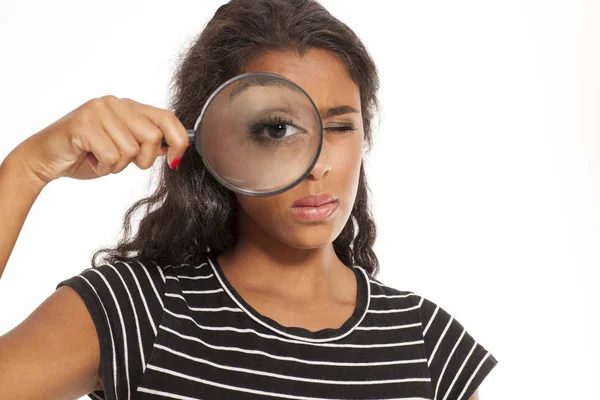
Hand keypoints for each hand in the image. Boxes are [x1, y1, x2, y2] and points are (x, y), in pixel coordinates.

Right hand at [10, 95, 188, 184]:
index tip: (174, 161)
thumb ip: (145, 143)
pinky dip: (104, 167)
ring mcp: (98, 111)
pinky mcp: (83, 124)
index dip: (178, 141)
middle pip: (153, 136)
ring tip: (101, 159)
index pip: (167, 117)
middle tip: (122, 163)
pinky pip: (112, 156)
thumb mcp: (123, 149)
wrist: (44, 159)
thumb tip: (173, 148)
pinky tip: (90, 159)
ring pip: (131, 149)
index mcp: (128, 106)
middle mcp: (115, 103)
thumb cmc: (86, 155)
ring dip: (118, 165)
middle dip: (143, 159)